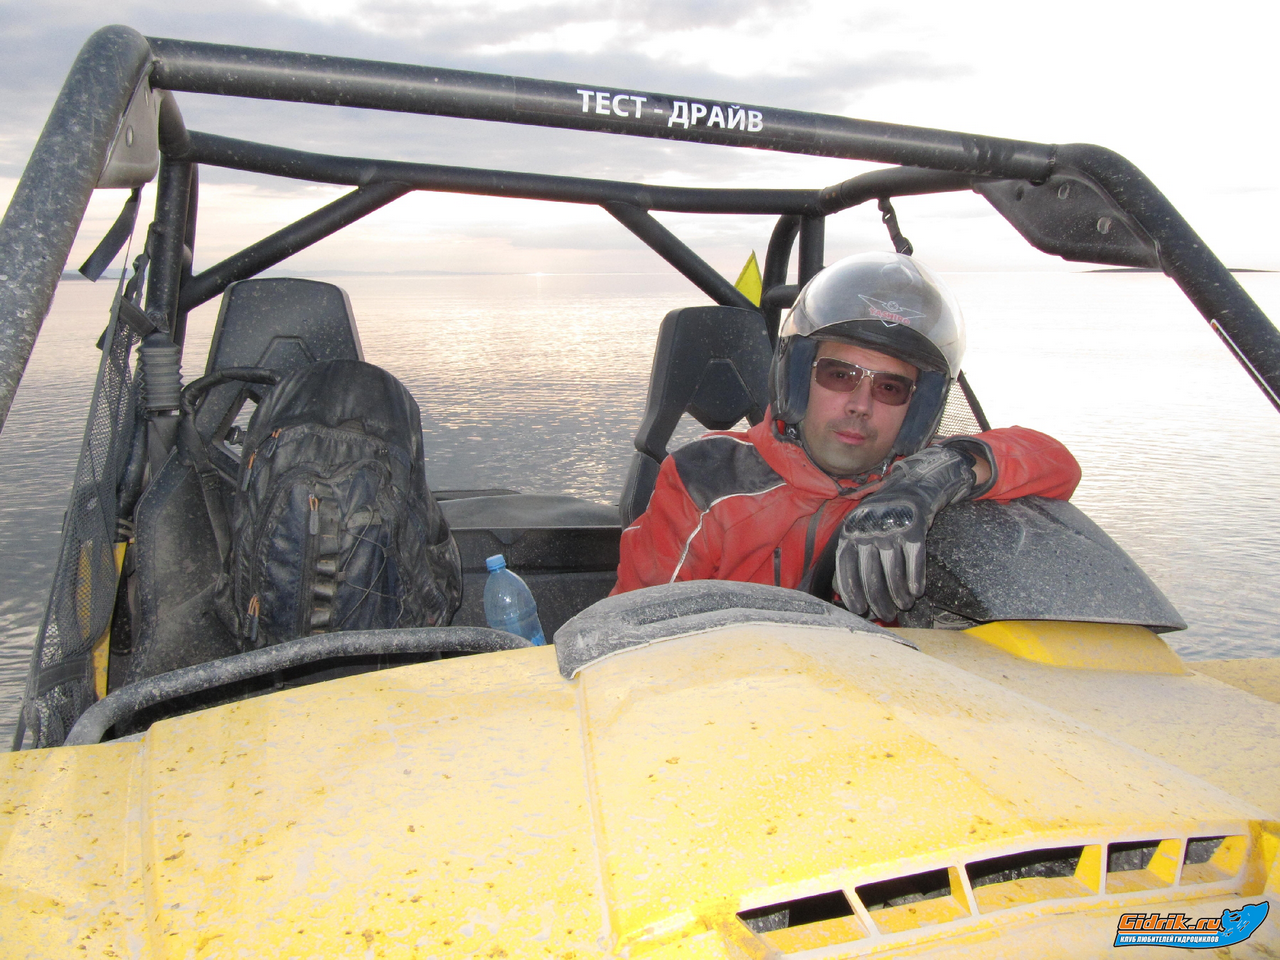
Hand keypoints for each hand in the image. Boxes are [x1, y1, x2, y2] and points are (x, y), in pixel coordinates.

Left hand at [835, 444, 976, 620]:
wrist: (911, 490)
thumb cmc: (880, 517)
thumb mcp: (859, 529)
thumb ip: (851, 554)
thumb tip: (845, 592)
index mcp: (850, 532)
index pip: (846, 567)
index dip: (851, 591)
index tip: (858, 609)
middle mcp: (868, 530)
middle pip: (871, 575)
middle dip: (879, 600)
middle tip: (886, 614)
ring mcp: (891, 529)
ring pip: (893, 572)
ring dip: (899, 595)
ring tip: (904, 605)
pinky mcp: (914, 528)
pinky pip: (914, 561)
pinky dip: (916, 579)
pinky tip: (917, 591)